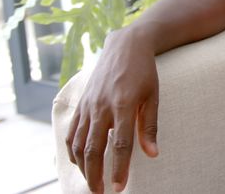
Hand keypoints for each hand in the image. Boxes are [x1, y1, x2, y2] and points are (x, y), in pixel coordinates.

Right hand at [66, 29, 159, 192]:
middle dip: (95, 175)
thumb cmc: (144, 72)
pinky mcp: (81, 103)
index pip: (119, 145)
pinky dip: (73, 150)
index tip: (119, 188)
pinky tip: (79, 162)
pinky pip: (71, 132)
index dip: (118, 168)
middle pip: (93, 149)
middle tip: (101, 193)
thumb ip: (149, 126)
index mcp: (123, 104)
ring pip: (78, 143)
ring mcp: (88, 105)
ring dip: (82, 167)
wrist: (125, 46)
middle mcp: (101, 106)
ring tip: (92, 183)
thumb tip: (152, 154)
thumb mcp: (153, 96)